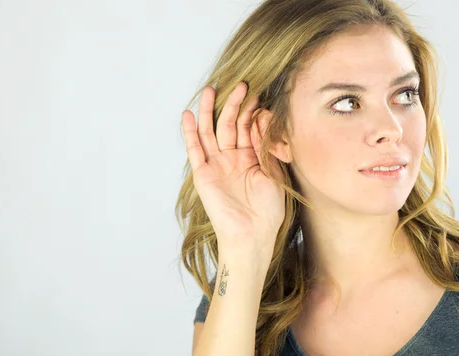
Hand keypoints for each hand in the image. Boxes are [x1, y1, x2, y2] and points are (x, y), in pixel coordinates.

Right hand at [181, 82, 285, 253]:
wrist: (253, 234)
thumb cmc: (268, 210)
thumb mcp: (274, 172)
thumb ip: (267, 146)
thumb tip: (264, 118)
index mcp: (250, 158)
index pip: (248, 128)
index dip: (251, 111)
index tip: (257, 94)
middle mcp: (231, 159)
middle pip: (229, 125)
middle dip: (233, 105)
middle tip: (240, 84)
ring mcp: (216, 165)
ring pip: (210, 132)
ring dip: (209, 112)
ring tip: (210, 90)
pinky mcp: (203, 174)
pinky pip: (195, 150)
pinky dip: (190, 133)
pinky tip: (189, 116)